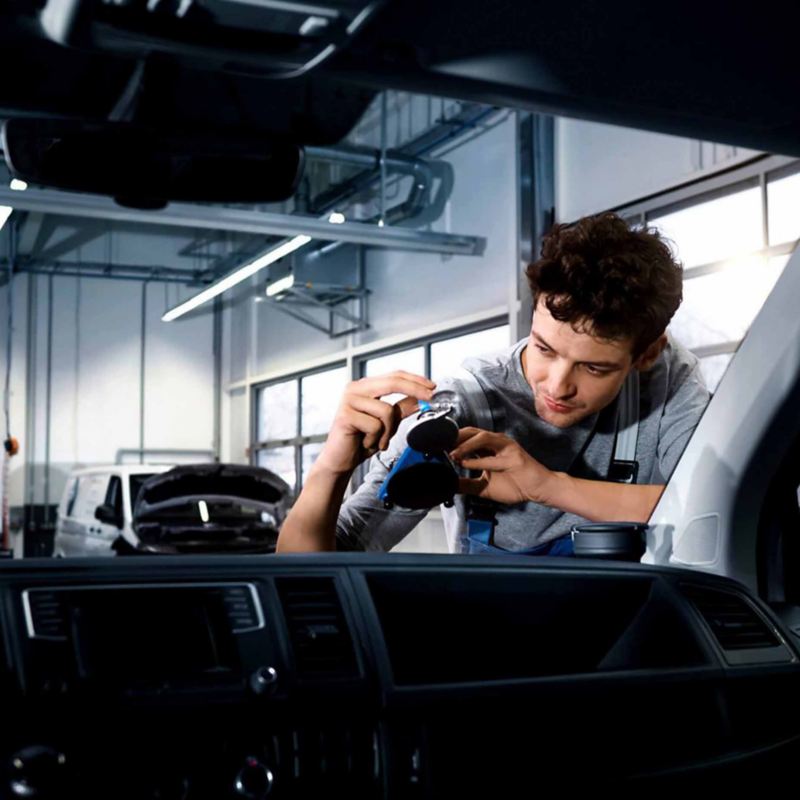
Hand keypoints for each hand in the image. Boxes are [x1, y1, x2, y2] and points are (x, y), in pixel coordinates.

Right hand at [313, 371, 435, 475]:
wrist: (340, 460)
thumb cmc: (361, 440)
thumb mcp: (388, 423)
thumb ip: (402, 408)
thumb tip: (421, 399)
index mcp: (365, 387)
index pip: (394, 376)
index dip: (415, 380)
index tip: (432, 387)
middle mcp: (355, 389)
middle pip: (392, 382)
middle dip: (415, 390)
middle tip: (430, 397)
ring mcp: (349, 401)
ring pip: (387, 410)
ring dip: (388, 431)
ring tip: (377, 440)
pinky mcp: (345, 416)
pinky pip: (375, 425)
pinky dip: (375, 439)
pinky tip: (366, 443)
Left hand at [449, 427, 552, 504]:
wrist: (537, 490)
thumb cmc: (514, 484)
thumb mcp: (483, 486)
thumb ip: (466, 484)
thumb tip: (448, 485)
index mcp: (488, 447)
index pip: (467, 436)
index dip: (452, 439)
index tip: (436, 447)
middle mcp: (496, 443)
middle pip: (472, 431)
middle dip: (455, 437)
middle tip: (441, 446)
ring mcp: (506, 446)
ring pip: (482, 437)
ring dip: (465, 445)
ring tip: (452, 454)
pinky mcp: (515, 455)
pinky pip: (494, 456)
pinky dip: (478, 460)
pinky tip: (466, 464)